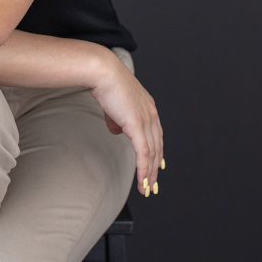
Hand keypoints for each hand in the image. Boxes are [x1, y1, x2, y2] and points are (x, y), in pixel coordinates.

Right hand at [90, 55, 163, 196]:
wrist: (103, 72)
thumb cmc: (105, 82)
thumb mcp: (114, 103)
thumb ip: (117, 118)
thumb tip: (116, 131)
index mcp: (148, 107)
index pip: (157, 135)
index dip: (157, 152)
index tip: (158, 166)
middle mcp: (151, 115)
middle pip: (157, 147)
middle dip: (155, 168)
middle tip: (153, 185)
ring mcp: (146, 120)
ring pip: (152, 154)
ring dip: (149, 174)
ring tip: (146, 189)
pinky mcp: (137, 126)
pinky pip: (143, 153)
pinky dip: (144, 170)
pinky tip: (142, 181)